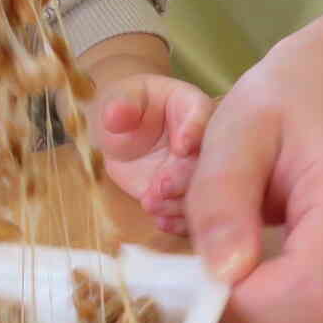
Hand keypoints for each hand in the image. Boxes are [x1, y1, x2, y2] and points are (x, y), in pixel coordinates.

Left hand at [92, 74, 210, 235]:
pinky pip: (193, 212)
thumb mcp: (121, 101)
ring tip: (151, 203)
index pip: (202, 115)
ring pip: (203, 191)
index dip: (194, 131)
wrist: (126, 137)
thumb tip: (115, 113)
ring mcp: (198, 171)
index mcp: (193, 107)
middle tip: (162, 185)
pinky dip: (179, 221)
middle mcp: (205, 142)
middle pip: (206, 159)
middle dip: (186, 175)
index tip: (182, 147)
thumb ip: (121, 107)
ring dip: (180, 202)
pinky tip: (161, 222)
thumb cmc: (128, 108)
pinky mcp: (189, 196)